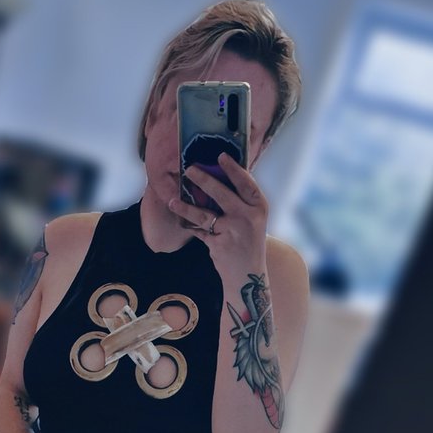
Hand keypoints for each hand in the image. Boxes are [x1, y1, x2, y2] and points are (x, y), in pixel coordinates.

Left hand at [168, 153, 267, 271]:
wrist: (247, 276)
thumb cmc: (247, 244)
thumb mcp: (252, 221)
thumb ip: (240, 203)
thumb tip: (218, 180)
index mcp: (259, 207)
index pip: (246, 183)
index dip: (233, 168)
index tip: (221, 156)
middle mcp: (248, 217)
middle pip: (222, 193)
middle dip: (204, 179)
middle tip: (189, 169)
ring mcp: (232, 231)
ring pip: (204, 213)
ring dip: (186, 206)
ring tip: (173, 201)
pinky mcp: (218, 244)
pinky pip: (199, 230)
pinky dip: (190, 225)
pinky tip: (180, 220)